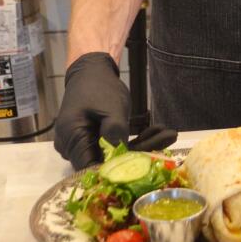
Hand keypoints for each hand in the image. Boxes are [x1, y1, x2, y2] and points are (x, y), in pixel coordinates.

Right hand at [53, 52, 177, 167]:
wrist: (91, 71)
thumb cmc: (99, 86)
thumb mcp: (112, 107)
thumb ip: (114, 133)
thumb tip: (120, 159)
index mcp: (71, 138)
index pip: (92, 168)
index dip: (117, 171)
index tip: (146, 163)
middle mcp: (71, 147)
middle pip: (105, 163)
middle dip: (138, 154)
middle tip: (169, 138)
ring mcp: (81, 146)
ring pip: (112, 156)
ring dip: (140, 147)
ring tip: (168, 132)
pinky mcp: (92, 142)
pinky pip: (112, 148)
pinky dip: (133, 142)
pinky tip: (156, 132)